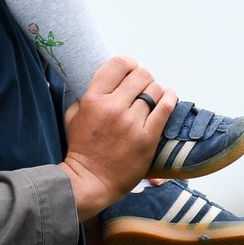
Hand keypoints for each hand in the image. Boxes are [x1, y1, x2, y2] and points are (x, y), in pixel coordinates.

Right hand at [58, 56, 175, 220]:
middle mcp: (113, 107)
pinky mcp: (147, 138)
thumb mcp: (72, 116)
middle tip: (142, 85)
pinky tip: (170, 95)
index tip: (130, 70)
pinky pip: (165, 109)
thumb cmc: (81, 148)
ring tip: (152, 96)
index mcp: (93, 99)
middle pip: (140, 75)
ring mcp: (132, 123)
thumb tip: (103, 81)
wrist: (90, 180)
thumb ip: (84, 95)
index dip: (128, 63)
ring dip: (155, 89)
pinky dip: (170, 98)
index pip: (118, 64)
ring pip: (155, 90)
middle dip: (143, 77)